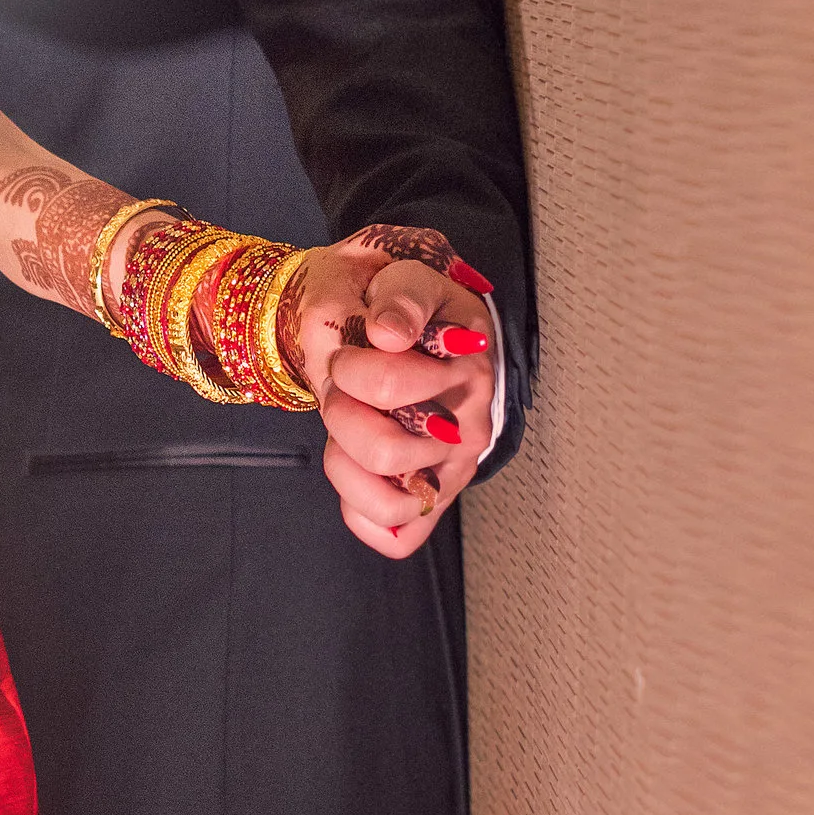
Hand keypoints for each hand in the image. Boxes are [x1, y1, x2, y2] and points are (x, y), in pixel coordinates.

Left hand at [291, 228, 497, 562]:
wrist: (413, 325)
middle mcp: (471, 426)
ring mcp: (454, 469)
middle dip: (342, 414)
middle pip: (385, 452)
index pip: (391, 386)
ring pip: (391, 505)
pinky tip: (358, 469)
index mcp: (468, 365)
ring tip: (350, 425)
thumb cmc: (407, 310)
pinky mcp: (435, 500)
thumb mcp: (406, 278)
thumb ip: (401, 296)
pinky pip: (394, 536)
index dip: (352, 369)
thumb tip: (388, 334)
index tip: (356, 347)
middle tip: (346, 386)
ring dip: (347, 463)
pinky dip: (362, 508)